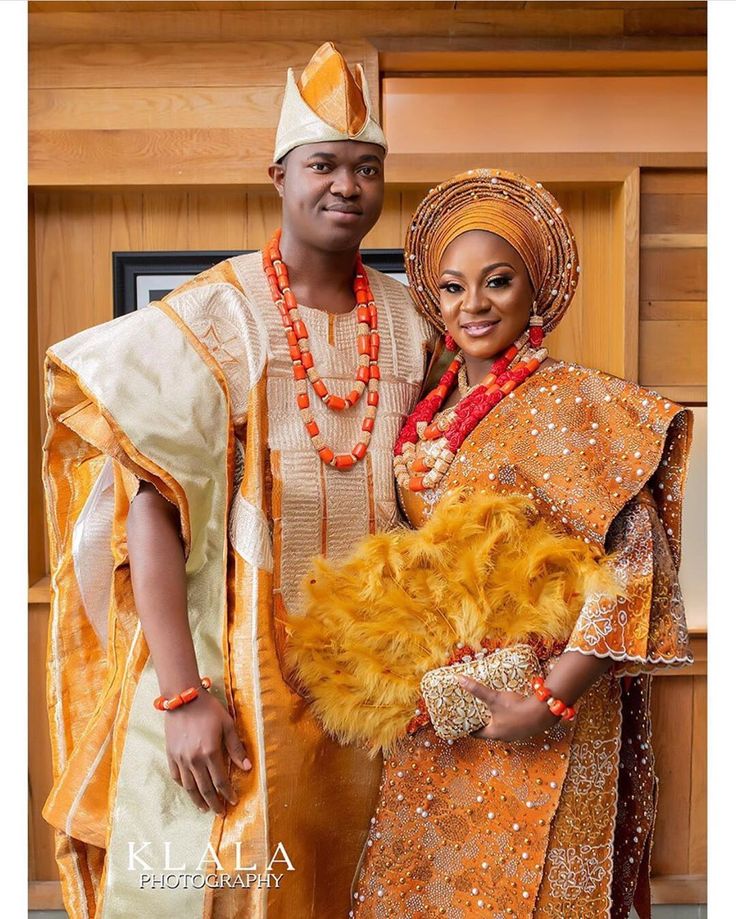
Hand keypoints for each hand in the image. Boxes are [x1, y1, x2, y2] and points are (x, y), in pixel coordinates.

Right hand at [164, 691, 251, 814]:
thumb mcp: (227, 725)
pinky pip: (176, 776)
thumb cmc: (209, 709)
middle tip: (220, 813)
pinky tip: (189, 790)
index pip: (220, 781)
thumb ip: (236, 747)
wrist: (183, 698)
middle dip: (214, 803)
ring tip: (205, 808)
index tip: (233, 801)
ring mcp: (181, 759)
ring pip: (189, 787)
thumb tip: (247, 767)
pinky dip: (183, 786)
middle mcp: (194, 760)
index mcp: (210, 753)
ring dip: (198, 800)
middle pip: (205, 789)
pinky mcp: (171, 754)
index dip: (227, 793)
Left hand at [455, 675, 558, 741]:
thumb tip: (459, 679)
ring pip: (502, 729)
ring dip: (498, 721)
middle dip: (483, 723)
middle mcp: (504, 737)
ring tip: (493, 710)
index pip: (476, 734)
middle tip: (477, 713)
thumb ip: (477, 689)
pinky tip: (511, 710)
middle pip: (489, 732)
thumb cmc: (515, 708)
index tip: (464, 721)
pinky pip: (514, 725)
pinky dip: (509, 719)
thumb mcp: (494, 698)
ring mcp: (517, 735)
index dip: (469, 728)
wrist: (542, 712)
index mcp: (493, 733)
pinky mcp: (527, 729)